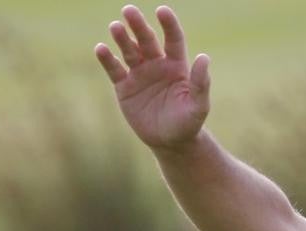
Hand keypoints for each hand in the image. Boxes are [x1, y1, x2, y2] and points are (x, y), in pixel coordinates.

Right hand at [95, 5, 209, 151]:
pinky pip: (114, 69)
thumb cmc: (188, 123)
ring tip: (115, 26)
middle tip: (129, 10)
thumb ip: (200, 82)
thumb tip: (204, 58)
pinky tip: (101, 48)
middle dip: (138, 25)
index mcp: (177, 66)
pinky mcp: (124, 87)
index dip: (168, 24)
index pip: (173, 39)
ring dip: (122, 38)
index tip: (162, 10)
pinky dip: (107, 59)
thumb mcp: (198, 105)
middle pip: (147, 40)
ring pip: (129, 51)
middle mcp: (157, 65)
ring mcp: (139, 74)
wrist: (171, 142)